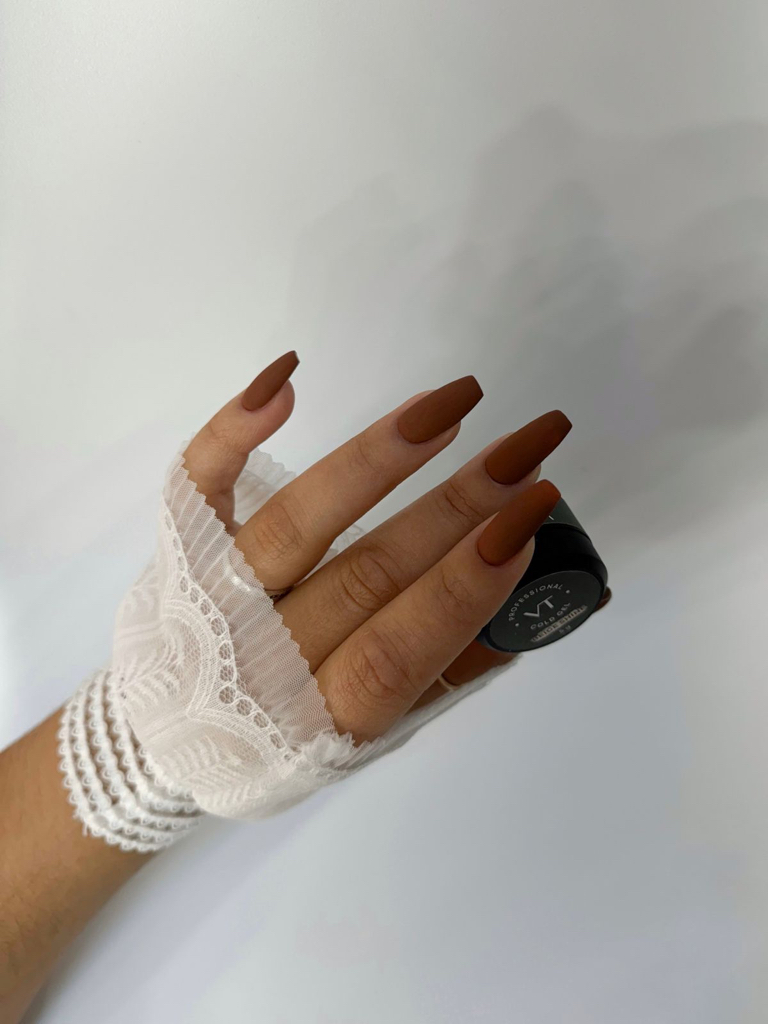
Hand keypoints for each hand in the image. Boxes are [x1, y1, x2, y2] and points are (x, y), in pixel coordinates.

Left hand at [182, 351, 582, 743]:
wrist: (169, 737)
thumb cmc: (287, 733)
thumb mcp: (371, 732)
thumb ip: (451, 672)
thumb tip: (554, 605)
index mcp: (318, 716)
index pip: (396, 652)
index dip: (462, 588)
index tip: (529, 520)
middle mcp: (259, 654)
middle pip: (364, 573)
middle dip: (455, 505)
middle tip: (528, 444)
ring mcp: (212, 592)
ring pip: (296, 520)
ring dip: (377, 458)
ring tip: (451, 404)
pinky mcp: (179, 546)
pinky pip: (198, 481)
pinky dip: (234, 429)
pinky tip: (287, 378)